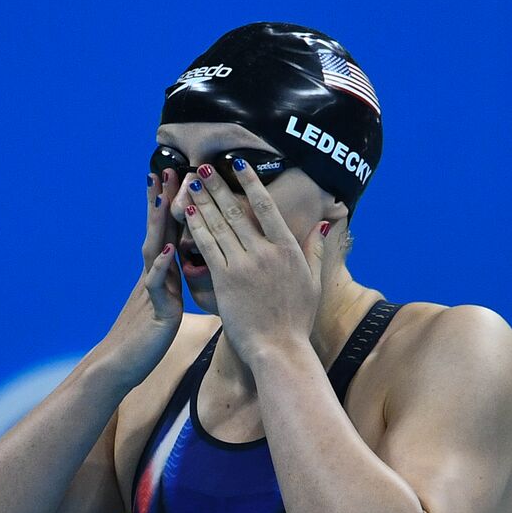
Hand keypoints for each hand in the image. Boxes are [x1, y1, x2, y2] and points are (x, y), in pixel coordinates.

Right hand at [95, 169, 183, 388]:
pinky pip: (156, 287)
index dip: (168, 207)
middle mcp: (152, 278)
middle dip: (162, 202)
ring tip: (164, 197)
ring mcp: (151, 293)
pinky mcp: (155, 313)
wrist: (117, 368)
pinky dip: (161, 268)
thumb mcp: (159, 310)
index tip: (173, 177)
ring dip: (159, 224)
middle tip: (167, 170)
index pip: (165, 234)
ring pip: (154, 252)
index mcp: (157, 277)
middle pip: (157, 233)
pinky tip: (169, 252)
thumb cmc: (140, 343)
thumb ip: (167, 289)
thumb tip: (176, 273)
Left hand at [182, 160, 325, 365]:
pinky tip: (187, 214)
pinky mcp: (225, 280)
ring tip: (189, 184)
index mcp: (288, 248)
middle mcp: (264, 252)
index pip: (266, 206)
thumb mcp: (313, 282)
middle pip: (236, 211)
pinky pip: (207, 248)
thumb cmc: (296, 319)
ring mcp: (243, 265)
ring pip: (218, 225)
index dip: (250, 182)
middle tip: (203, 168)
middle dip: (217, 187)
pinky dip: (196, 228)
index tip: (237, 164)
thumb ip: (316, 250)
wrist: (278, 348)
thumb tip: (324, 224)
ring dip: (202, 202)